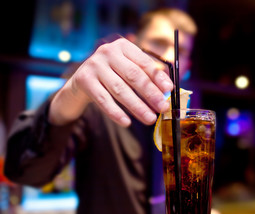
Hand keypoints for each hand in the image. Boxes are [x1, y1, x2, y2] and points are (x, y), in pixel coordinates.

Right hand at [49, 37, 172, 125]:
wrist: (82, 79)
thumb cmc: (113, 74)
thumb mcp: (128, 69)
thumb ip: (146, 77)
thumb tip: (166, 92)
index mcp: (123, 46)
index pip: (144, 63)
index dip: (157, 77)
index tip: (169, 90)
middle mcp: (107, 52)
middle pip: (133, 75)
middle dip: (150, 93)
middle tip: (162, 108)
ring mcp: (94, 65)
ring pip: (119, 89)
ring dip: (137, 106)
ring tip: (149, 118)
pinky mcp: (84, 80)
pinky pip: (103, 100)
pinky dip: (116, 112)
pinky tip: (127, 122)